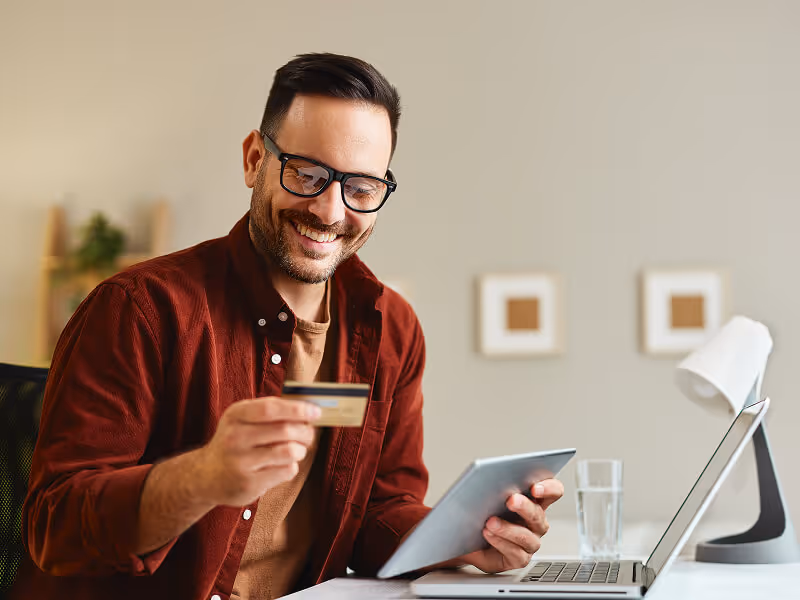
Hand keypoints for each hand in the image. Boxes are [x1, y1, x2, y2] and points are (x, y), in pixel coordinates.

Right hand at [196, 396, 320, 505]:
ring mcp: (240, 462)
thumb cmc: (235, 442)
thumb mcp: (243, 420)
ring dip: (300, 450)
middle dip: (305, 432)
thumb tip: (309, 408)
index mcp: (235, 415)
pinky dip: (292, 467)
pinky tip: (283, 466)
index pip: (271, 408)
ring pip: (289, 451)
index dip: (298, 409)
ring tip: (297, 451)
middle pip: (285, 430)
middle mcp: (235, 437)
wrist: (205, 476)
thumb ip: (271, 412)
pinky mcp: (248, 483)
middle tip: (309, 435)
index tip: (316, 412)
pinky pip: (286, 471)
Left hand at [459, 478, 564, 572]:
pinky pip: (516, 553)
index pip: (554, 491)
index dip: (549, 488)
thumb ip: (497, 486)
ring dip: (508, 529)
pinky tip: (488, 534)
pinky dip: (500, 542)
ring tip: (490, 522)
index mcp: (535, 501)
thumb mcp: (489, 495)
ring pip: (527, 537)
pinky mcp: (520, 558)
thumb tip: (491, 477)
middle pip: (538, 514)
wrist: (467, 537)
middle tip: (511, 500)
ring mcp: (530, 542)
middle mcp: (536, 522)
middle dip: (524, 507)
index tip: (535, 487)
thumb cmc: (481, 512)